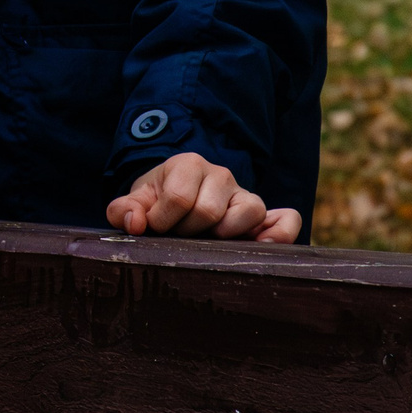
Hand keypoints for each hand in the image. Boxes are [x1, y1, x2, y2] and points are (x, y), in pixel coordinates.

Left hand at [107, 152, 300, 242]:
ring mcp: (245, 194)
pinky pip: (286, 219)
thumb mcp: (138, 202)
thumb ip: (124, 209)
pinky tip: (262, 247)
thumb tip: (134, 224)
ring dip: (223, 235)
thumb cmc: (158, 202)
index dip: (162, 221)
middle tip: (180, 234)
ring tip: (208, 239)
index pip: (179, 198)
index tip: (156, 227)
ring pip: (248, 212)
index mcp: (188, 164)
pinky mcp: (264, 215)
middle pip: (208, 211)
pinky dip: (280, 234)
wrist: (177, 200)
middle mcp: (221, 175)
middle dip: (188, 231)